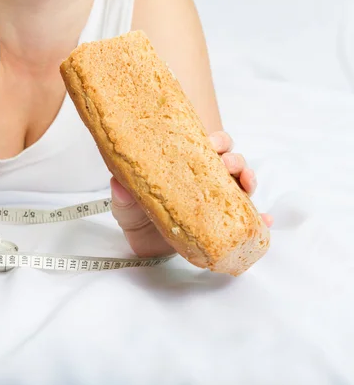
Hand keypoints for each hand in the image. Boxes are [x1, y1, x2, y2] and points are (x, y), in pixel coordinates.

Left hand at [110, 130, 272, 257]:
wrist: (144, 244)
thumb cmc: (138, 214)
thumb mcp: (125, 204)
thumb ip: (123, 194)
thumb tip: (118, 183)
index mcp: (185, 165)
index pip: (206, 145)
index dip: (215, 140)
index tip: (213, 143)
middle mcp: (207, 179)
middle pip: (230, 161)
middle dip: (233, 159)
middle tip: (227, 165)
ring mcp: (218, 201)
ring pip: (242, 184)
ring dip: (249, 180)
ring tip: (247, 185)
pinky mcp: (225, 225)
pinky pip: (247, 220)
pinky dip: (259, 220)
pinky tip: (264, 222)